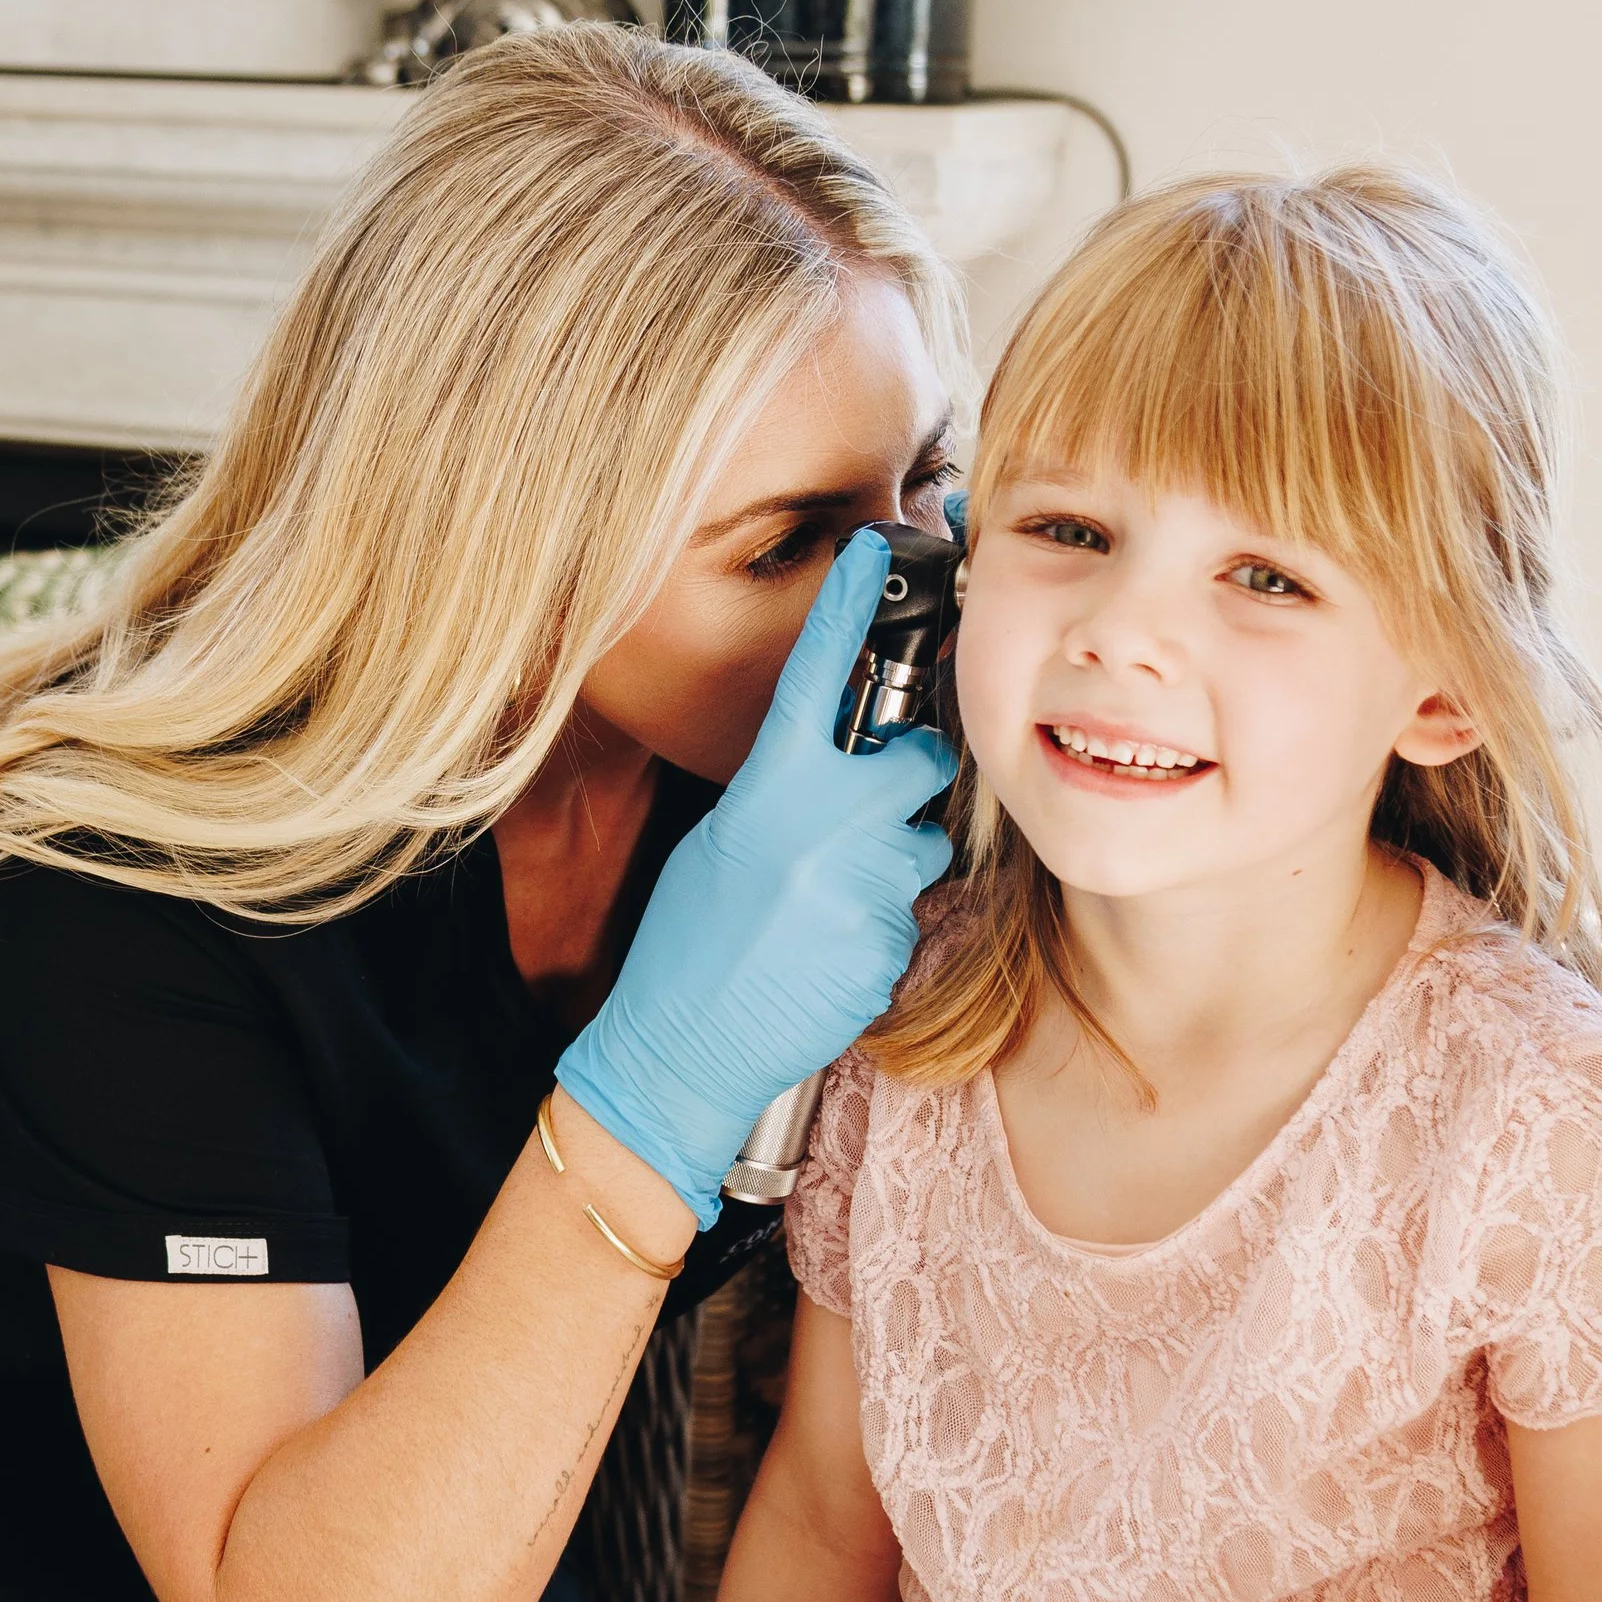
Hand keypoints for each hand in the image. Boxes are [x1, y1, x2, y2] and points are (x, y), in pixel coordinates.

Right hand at [558, 528, 955, 1222]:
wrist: (680, 1049)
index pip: (814, 678)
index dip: (846, 608)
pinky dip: (876, 936)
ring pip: (921, 851)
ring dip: (890, 873)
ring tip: (823, 912)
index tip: (874, 552)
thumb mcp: (720, 845)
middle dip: (909, 783)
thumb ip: (782, 797)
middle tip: (873, 815)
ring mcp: (858, 885)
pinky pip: (909, 921)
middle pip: (918, 764)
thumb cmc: (689, 947)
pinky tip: (825, 959)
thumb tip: (833, 772)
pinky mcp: (886, 945)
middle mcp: (818, 825)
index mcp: (767, 790)